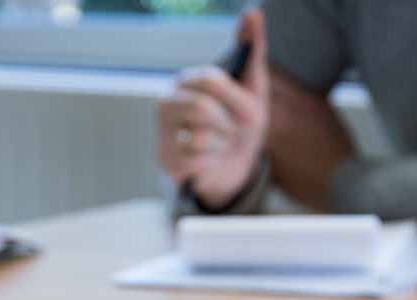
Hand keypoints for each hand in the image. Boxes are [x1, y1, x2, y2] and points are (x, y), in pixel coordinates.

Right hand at [155, 9, 268, 208]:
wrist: (236, 167)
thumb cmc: (241, 122)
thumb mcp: (253, 86)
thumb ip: (252, 48)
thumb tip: (253, 12)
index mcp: (187, 81)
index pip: (209, 79)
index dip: (236, 99)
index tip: (253, 114)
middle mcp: (168, 102)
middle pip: (201, 108)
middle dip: (229, 124)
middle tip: (237, 131)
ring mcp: (163, 132)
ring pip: (200, 137)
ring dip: (223, 145)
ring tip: (222, 144)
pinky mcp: (165, 160)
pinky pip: (195, 161)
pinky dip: (213, 163)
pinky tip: (211, 160)